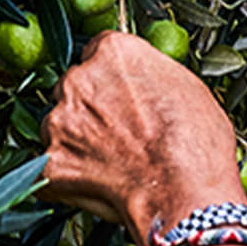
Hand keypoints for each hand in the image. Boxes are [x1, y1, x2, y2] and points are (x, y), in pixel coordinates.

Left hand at [41, 31, 246, 245]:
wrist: (183, 194)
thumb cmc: (196, 145)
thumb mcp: (188, 87)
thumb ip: (150, 73)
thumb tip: (142, 80)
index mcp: (113, 52)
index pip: (98, 53)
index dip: (112, 79)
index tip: (123, 97)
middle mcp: (78, 79)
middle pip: (74, 88)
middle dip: (90, 109)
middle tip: (120, 135)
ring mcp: (59, 121)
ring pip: (59, 127)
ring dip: (77, 142)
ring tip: (113, 165)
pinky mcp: (50, 162)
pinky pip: (52, 168)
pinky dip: (69, 179)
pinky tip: (100, 186)